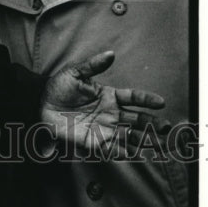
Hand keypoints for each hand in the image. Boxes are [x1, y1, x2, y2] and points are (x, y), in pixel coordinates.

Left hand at [40, 50, 165, 156]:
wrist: (40, 105)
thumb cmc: (58, 87)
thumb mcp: (75, 72)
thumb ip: (94, 65)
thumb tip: (111, 54)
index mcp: (109, 96)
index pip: (133, 97)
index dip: (147, 100)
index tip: (161, 102)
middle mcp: (110, 113)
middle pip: (137, 120)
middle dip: (153, 124)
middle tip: (167, 129)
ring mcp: (104, 128)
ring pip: (129, 135)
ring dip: (144, 140)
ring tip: (158, 144)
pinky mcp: (94, 142)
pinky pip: (111, 148)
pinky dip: (122, 151)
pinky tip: (132, 153)